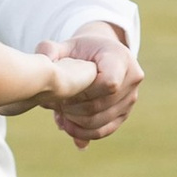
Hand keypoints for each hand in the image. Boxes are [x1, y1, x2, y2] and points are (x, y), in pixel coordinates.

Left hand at [50, 20, 142, 147]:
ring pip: (99, 121)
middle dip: (72, 107)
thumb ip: (50, 51)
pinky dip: (81, 132)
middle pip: (100, 105)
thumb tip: (44, 66)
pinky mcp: (124, 114)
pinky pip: (102, 131)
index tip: (65, 87)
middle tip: (53, 103)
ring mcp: (130, 99)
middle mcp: (132, 79)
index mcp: (121, 57)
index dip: (83, 91)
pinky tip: (66, 125)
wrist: (100, 56)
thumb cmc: (81, 50)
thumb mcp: (65, 45)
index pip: (109, 83)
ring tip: (57, 111)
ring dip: (74, 121)